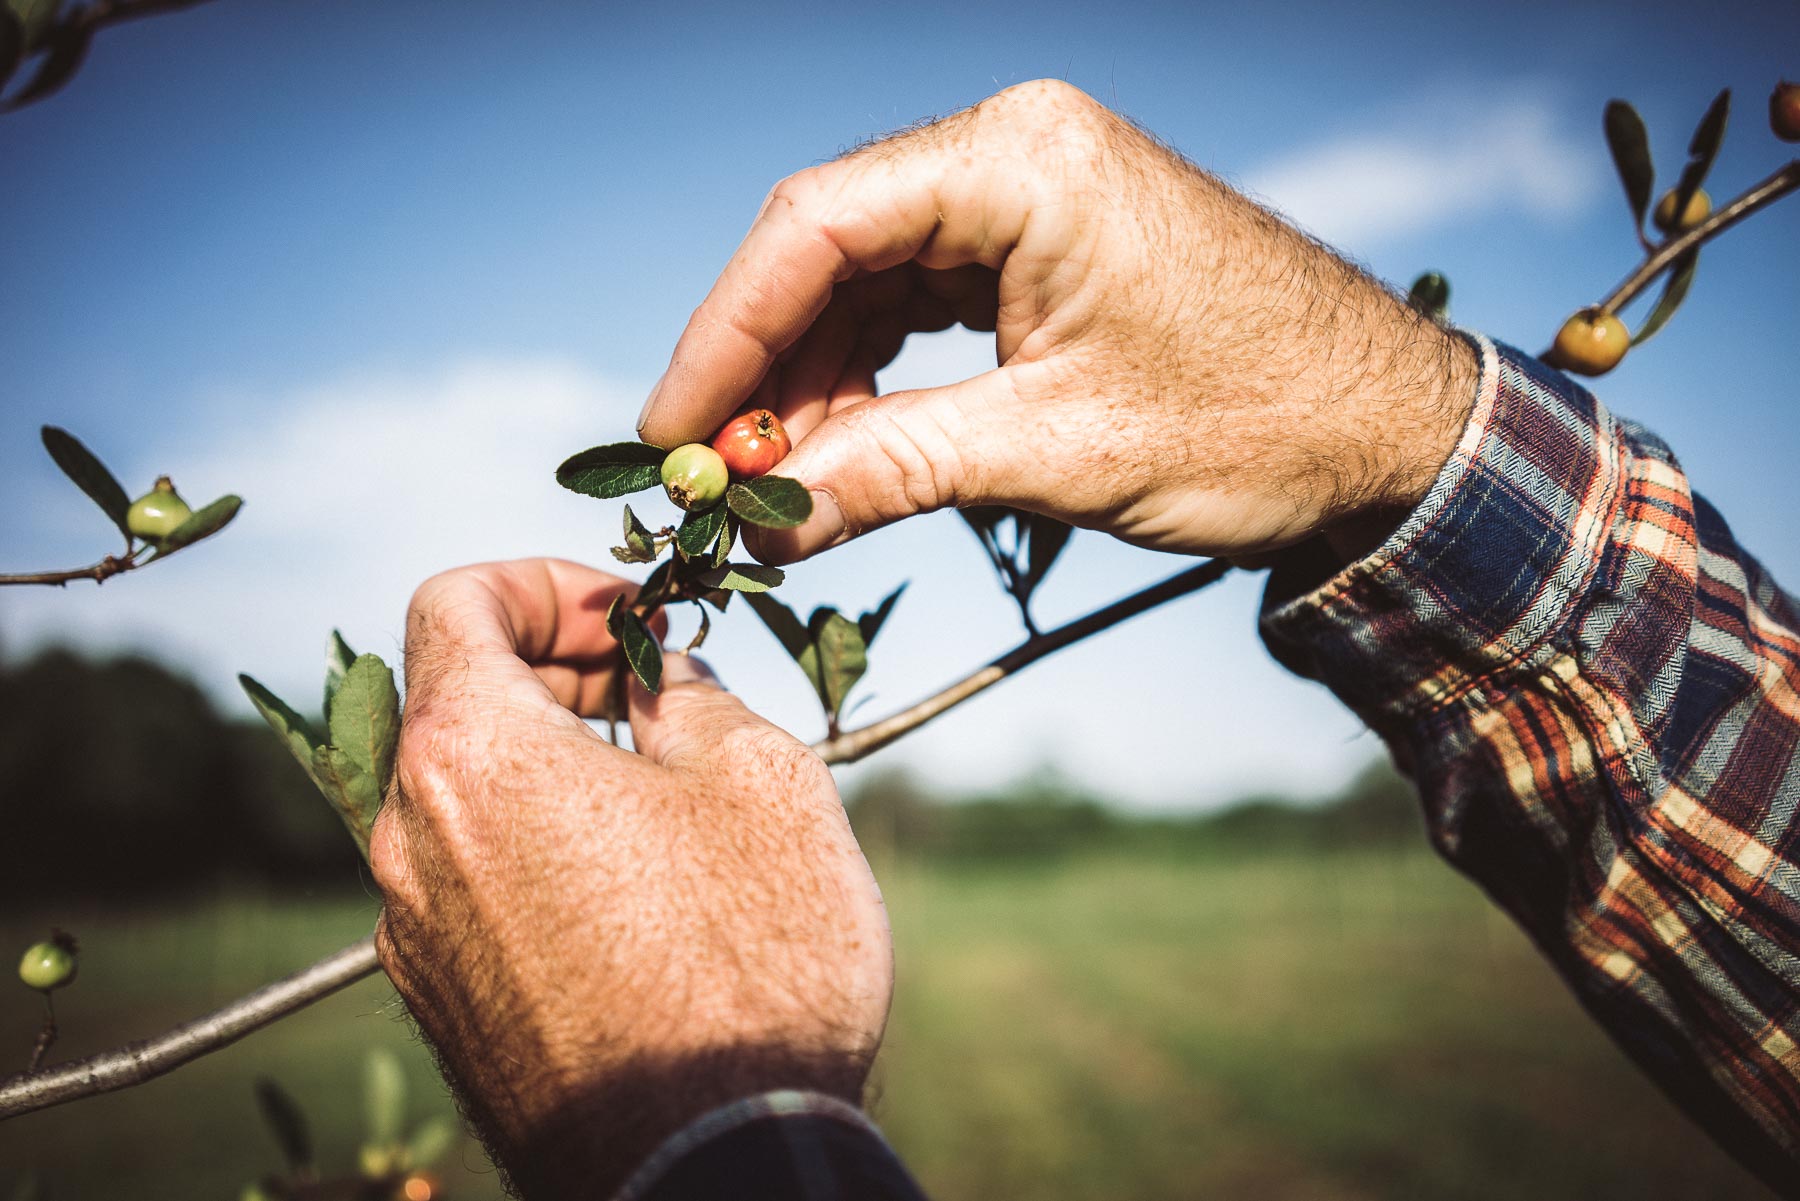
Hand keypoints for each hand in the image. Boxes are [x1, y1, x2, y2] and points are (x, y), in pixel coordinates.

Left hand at [370, 559, 891, 1197]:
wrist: (712, 1167)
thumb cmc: (749, 963)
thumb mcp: (762, 779)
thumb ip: (695, 694)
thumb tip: (663, 678)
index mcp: (471, 756)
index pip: (453, 599)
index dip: (546, 580)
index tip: (631, 616)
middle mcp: (410, 841)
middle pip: (456, 699)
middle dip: (559, 670)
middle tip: (661, 692)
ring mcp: (417, 934)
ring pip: (467, 796)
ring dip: (554, 761)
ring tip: (666, 789)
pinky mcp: (446, 1008)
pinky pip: (476, 881)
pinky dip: (540, 843)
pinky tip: (640, 882)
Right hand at [637, 79, 1477, 563]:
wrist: (1389, 430)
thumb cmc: (1259, 422)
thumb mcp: (1055, 452)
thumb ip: (892, 470)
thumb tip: (764, 526)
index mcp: (1023, 158)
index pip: (817, 226)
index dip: (724, 335)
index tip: (670, 434)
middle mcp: (1016, 149)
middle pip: (830, 248)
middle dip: (765, 370)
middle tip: (714, 480)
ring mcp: (1030, 191)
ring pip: (868, 279)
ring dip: (814, 381)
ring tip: (773, 483)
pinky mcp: (1044, 243)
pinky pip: (922, 300)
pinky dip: (875, 374)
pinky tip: (842, 447)